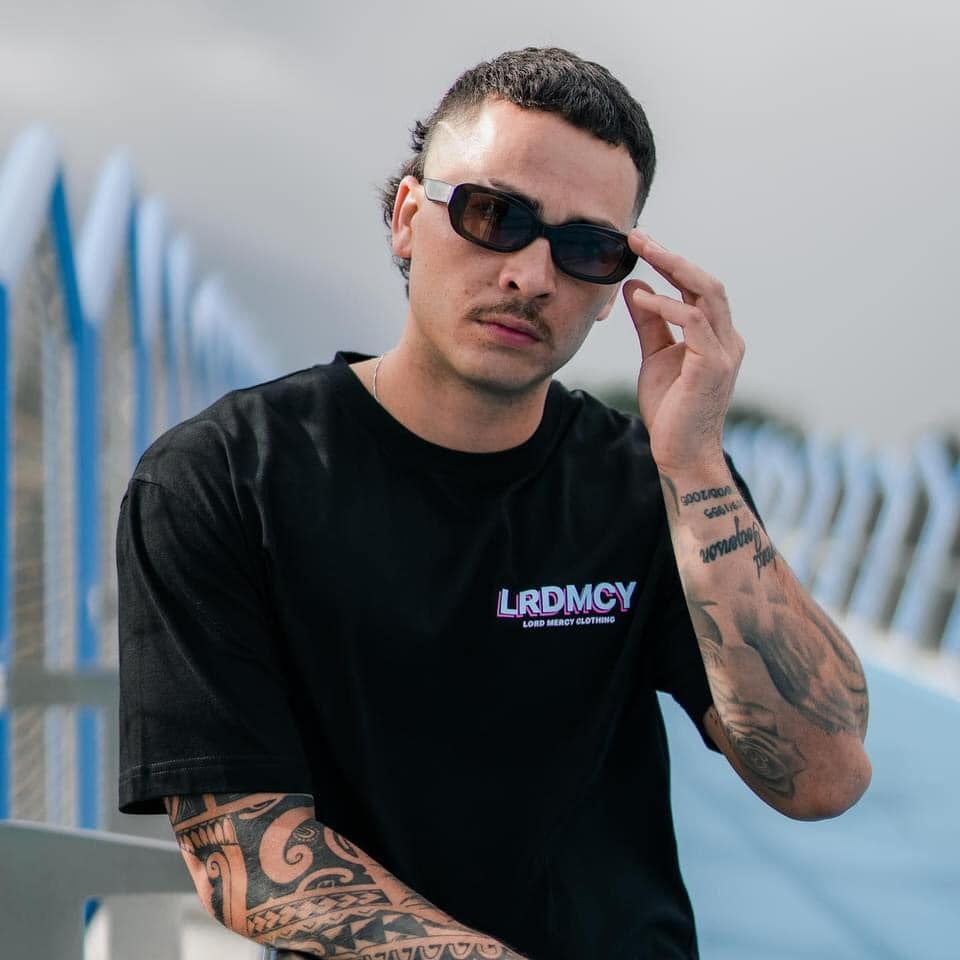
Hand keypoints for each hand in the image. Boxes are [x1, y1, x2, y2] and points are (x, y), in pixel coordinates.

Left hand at [623, 231, 744, 474]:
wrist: (681, 453)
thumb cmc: (671, 410)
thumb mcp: (655, 357)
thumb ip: (650, 323)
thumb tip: (635, 285)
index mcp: (717, 335)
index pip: (698, 288)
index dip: (671, 262)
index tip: (641, 242)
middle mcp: (728, 338)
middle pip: (705, 282)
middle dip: (672, 255)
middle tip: (639, 236)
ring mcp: (724, 351)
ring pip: (706, 293)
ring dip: (672, 269)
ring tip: (641, 253)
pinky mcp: (713, 366)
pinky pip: (693, 322)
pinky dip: (667, 306)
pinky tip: (642, 299)